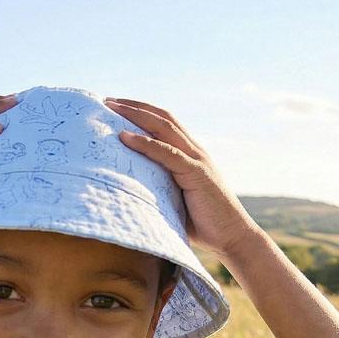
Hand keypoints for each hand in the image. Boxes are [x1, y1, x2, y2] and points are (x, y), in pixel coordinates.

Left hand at [105, 98, 258, 259]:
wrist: (232, 236)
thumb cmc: (203, 225)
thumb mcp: (176, 202)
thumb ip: (160, 191)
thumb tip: (133, 197)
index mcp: (190, 154)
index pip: (164, 124)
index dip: (141, 113)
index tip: (116, 108)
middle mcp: (194, 150)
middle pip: (161, 117)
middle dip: (133, 106)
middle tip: (106, 100)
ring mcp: (196, 159)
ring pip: (163, 127)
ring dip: (135, 115)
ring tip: (110, 108)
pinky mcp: (196, 173)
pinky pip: (167, 153)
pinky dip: (145, 143)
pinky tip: (124, 137)